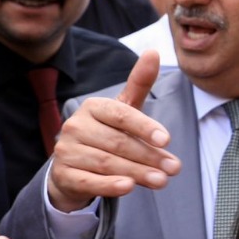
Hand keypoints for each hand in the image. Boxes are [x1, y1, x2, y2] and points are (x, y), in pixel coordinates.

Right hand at [46, 52, 179, 213]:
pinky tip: (128, 188)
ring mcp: (66, 151)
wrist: (74, 166)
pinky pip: (88, 181)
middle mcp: (75, 126)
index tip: (167, 140)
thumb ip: (140, 83)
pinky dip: (109, 185)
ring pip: (107, 163)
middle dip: (149, 156)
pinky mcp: (63, 175)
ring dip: (137, 173)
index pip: (121, 115)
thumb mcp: (124, 109)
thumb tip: (154, 51)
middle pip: (118, 143)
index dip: (144, 127)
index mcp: (92, 107)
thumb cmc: (107, 133)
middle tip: (174, 168)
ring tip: (162, 181)